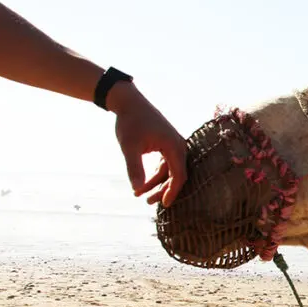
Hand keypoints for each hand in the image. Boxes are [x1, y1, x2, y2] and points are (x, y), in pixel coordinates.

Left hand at [108, 81, 187, 206]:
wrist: (128, 102)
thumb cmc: (130, 122)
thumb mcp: (129, 147)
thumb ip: (134, 169)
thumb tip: (137, 189)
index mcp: (174, 146)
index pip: (179, 175)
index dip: (172, 192)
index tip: (164, 205)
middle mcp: (178, 146)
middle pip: (176, 175)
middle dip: (162, 190)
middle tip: (147, 201)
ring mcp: (173, 145)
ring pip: (169, 170)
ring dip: (156, 183)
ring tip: (139, 194)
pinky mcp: (166, 144)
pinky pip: (165, 164)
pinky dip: (155, 174)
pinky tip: (143, 182)